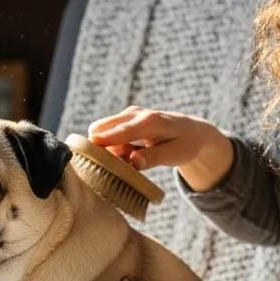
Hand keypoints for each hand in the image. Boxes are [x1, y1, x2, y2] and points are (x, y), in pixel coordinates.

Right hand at [87, 106, 233, 190]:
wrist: (191, 130)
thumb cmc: (185, 144)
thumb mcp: (175, 154)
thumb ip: (154, 158)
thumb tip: (133, 161)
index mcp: (150, 121)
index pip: (122, 131)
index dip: (104, 140)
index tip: (87, 147)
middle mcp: (135, 114)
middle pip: (102, 127)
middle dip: (99, 147)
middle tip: (110, 166)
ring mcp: (128, 115)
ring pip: (101, 131)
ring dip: (106, 149)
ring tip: (126, 160)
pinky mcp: (124, 119)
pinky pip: (107, 134)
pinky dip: (111, 146)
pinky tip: (127, 154)